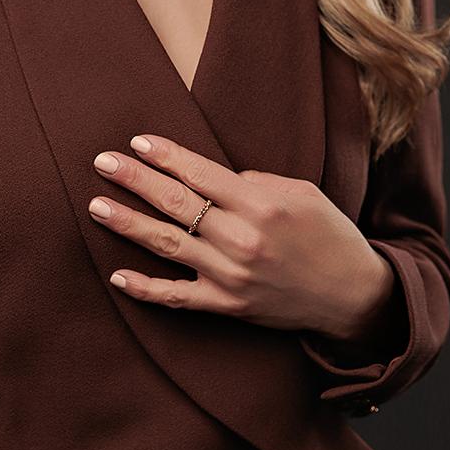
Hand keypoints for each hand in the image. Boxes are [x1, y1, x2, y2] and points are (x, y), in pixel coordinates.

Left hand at [87, 133, 393, 340]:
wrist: (353, 296)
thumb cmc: (329, 235)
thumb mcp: (304, 193)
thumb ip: (257, 182)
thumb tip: (213, 178)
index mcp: (262, 204)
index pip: (200, 173)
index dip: (165, 156)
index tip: (136, 142)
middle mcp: (242, 239)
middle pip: (176, 204)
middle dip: (135, 180)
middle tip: (102, 163)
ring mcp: (231, 275)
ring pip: (167, 245)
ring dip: (128, 224)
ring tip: (97, 206)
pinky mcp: (229, 306)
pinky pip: (178, 297)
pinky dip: (146, 289)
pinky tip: (118, 276)